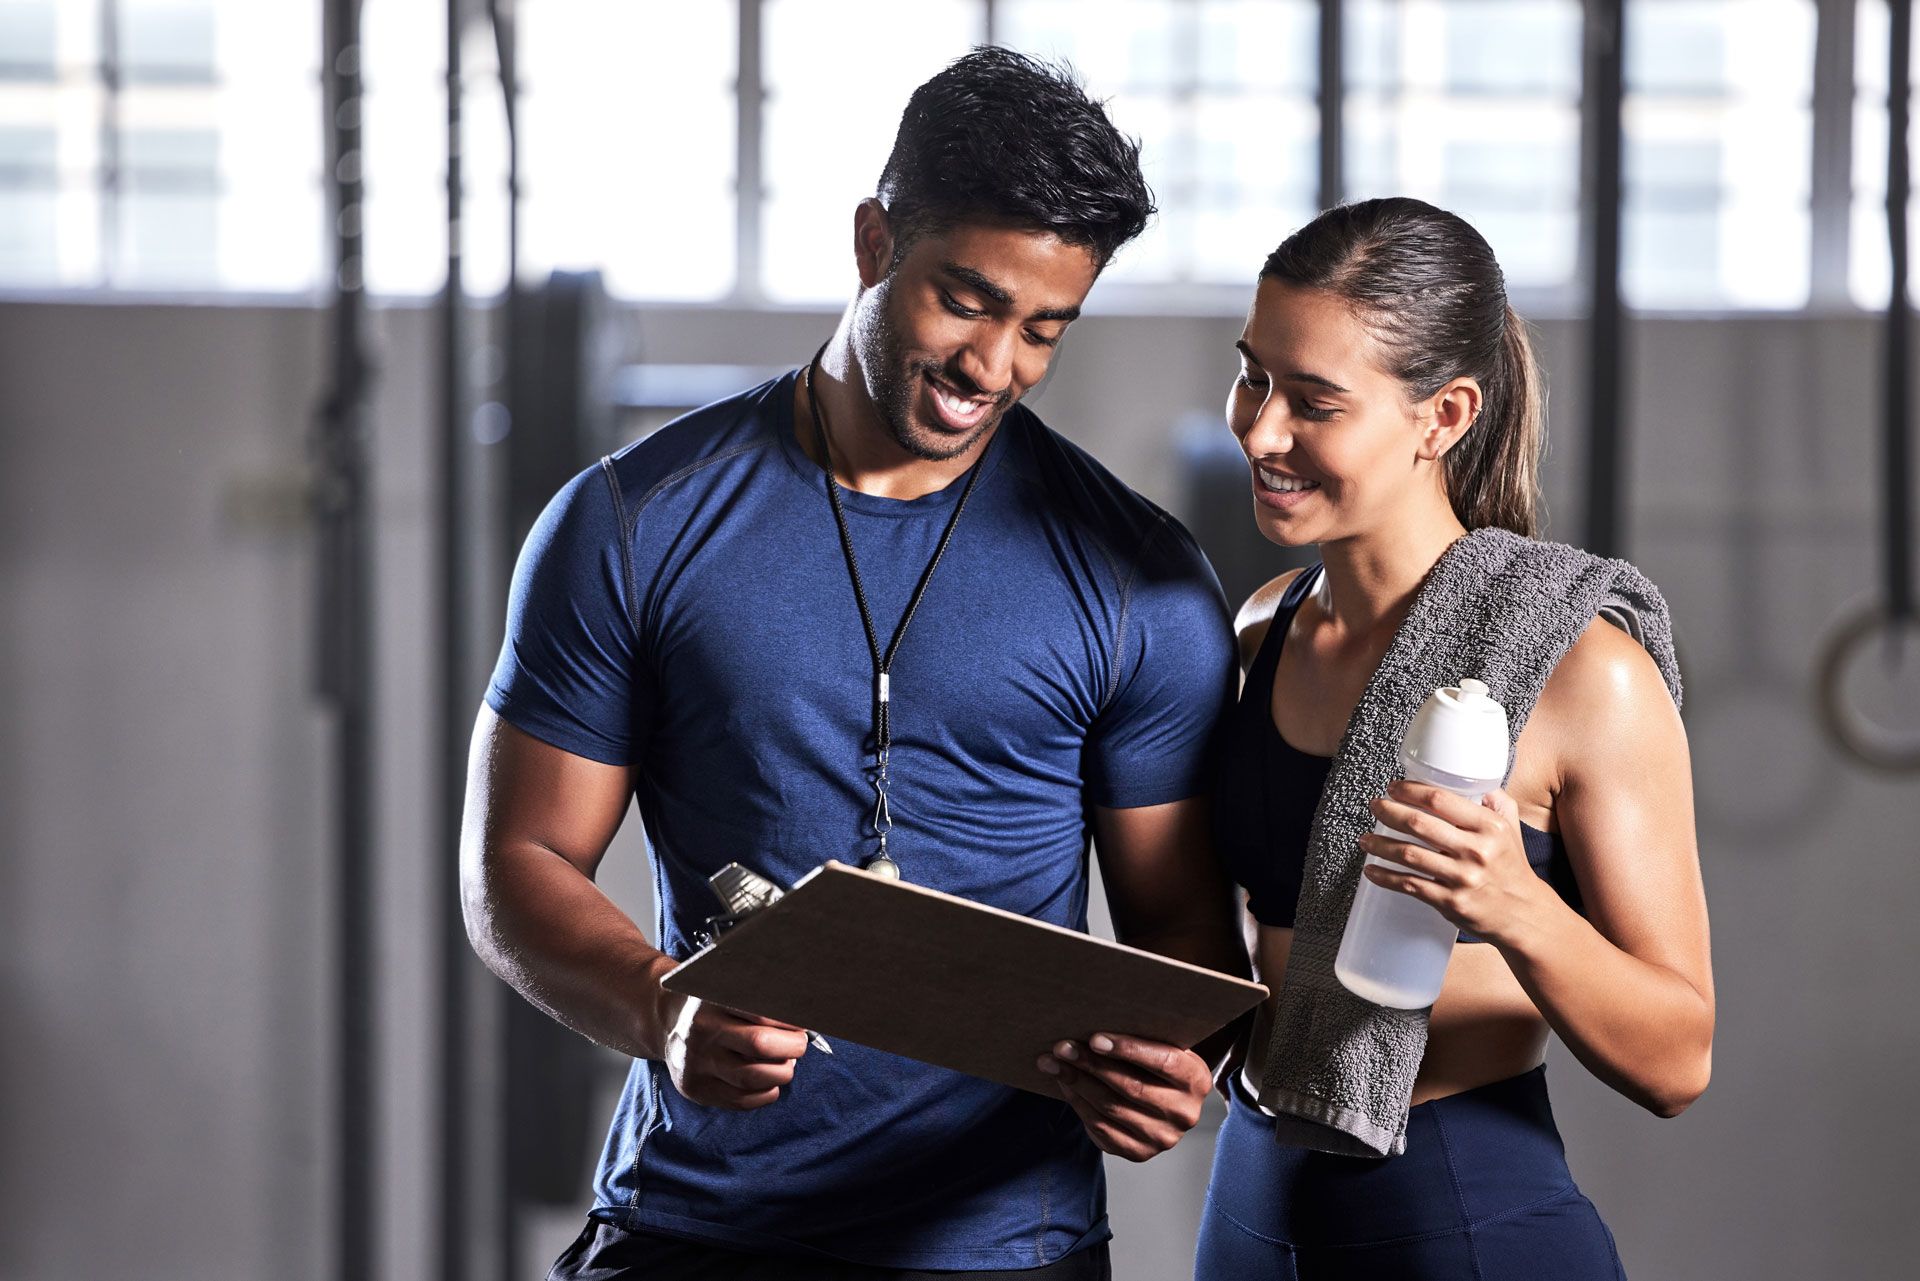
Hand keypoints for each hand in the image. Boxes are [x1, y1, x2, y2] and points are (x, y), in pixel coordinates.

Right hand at [661, 994, 808, 1109]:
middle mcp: (702, 1032)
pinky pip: (742, 1101)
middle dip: (792, 1046)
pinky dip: (767, 1094)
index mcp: (713, 1001)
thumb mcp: (730, 988)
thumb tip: (806, 1018)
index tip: (802, 1023)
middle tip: (799, 1044)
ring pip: (753, 1078)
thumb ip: (763, 997)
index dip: (790, 1021)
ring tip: (786, 1063)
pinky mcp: (696, 1089)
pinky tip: (771, 1082)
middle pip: (760, 1044)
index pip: (761, 1011)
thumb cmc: (714, 1004)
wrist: (667, 1023)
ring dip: (782, 1073)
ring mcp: (697, 1063)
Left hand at [1037, 1033, 1212, 1161]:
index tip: (1095, 1038)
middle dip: (1091, 1065)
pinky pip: (1101, 1129)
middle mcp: (1183, 1113)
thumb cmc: (1158, 1062)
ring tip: (1053, 1063)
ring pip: (1111, 1108)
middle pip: (1130, 1088)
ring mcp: (1162, 1137)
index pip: (1163, 1062)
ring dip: (1077, 1084)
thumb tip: (1094, 1022)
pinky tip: (1064, 1085)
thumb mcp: (1165, 1047)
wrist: (1166, 1101)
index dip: (1128, 1050)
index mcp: (1196, 1080)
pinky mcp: (1139, 1152)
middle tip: (1062, 1048)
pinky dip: (1079, 1104)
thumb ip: (1144, 1037)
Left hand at [1359, 782, 1551, 947]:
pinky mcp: (1450, 902)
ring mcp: (1461, 878)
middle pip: (1419, 824)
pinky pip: (1409, 885)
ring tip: (1364, 839)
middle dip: (1389, 812)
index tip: (1393, 788)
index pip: (1441, 800)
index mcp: (1489, 827)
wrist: (1523, 914)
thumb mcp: (1511, 828)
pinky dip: (1385, 877)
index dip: (1411, 791)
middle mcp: (1475, 851)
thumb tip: (1477, 783)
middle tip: (1375, 806)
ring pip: (1409, 855)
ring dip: (1380, 845)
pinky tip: (1371, 870)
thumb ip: (1497, 801)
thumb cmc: (1511, 866)